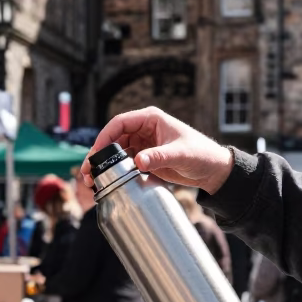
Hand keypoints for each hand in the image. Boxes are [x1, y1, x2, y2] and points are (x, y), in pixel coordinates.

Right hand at [81, 107, 233, 193]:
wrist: (213, 170)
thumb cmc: (201, 154)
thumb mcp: (180, 154)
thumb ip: (159, 157)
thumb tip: (138, 161)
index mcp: (151, 119)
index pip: (120, 123)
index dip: (104, 137)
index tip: (96, 153)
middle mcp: (144, 129)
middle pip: (113, 138)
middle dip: (99, 154)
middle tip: (88, 170)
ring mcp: (143, 144)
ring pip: (116, 152)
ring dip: (104, 165)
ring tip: (93, 180)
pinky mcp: (145, 158)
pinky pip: (125, 163)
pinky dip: (115, 172)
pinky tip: (107, 182)